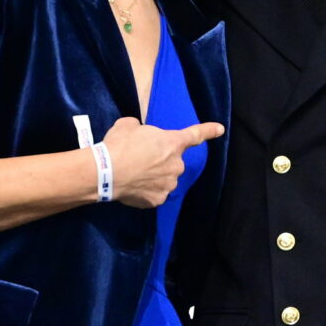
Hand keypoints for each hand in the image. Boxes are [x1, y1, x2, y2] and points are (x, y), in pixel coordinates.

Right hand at [102, 114, 221, 207]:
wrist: (104, 172)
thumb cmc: (118, 145)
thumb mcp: (128, 126)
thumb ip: (140, 129)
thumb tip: (138, 133)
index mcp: (172, 143)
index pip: (195, 135)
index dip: (209, 131)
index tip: (220, 130)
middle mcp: (176, 164)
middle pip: (172, 161)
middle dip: (160, 160)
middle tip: (139, 160)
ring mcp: (169, 184)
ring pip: (165, 179)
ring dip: (154, 177)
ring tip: (133, 174)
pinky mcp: (157, 200)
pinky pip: (154, 194)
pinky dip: (145, 192)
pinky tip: (132, 187)